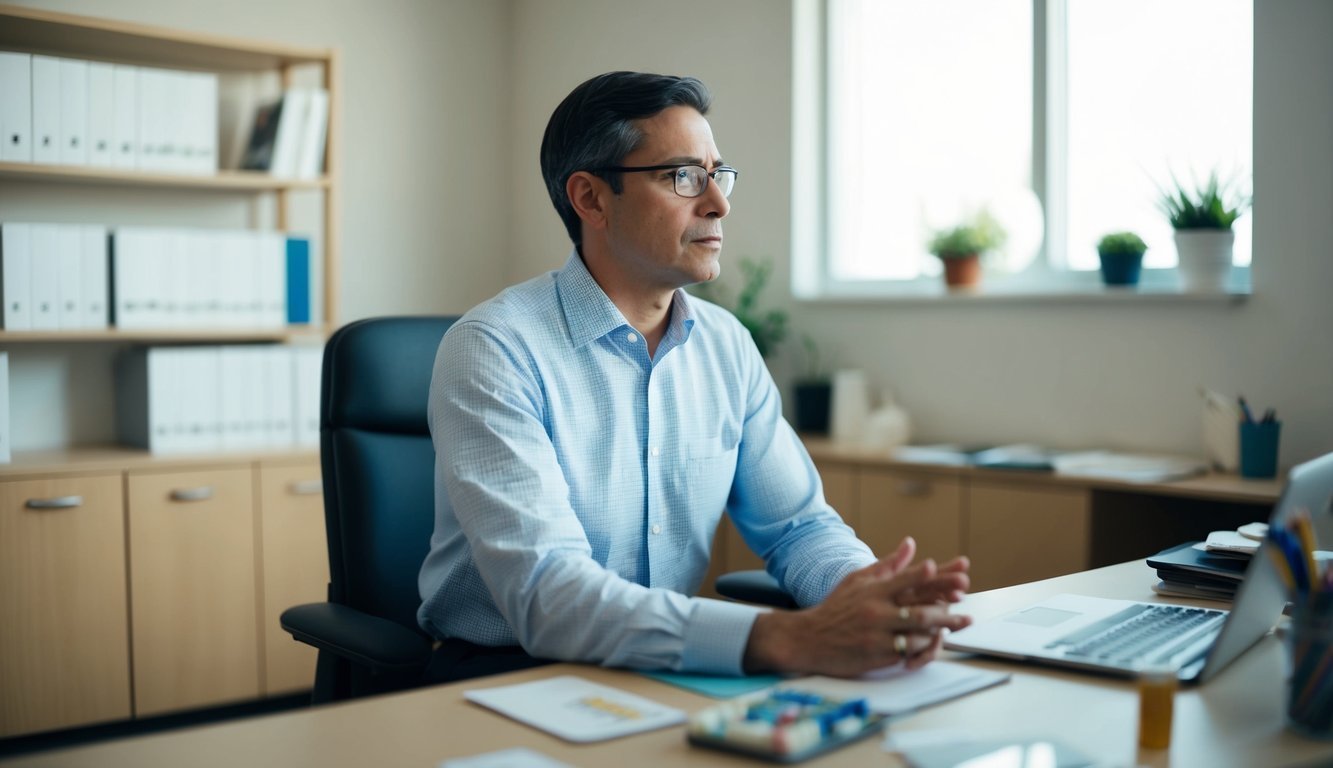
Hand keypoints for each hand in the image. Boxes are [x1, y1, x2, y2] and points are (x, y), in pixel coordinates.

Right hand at [743, 537, 971, 676]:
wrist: (808, 638)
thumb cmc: (836, 608)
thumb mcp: (857, 580)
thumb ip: (887, 564)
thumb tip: (910, 544)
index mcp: (873, 590)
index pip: (906, 579)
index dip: (930, 576)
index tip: (952, 572)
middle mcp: (876, 610)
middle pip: (920, 607)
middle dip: (947, 605)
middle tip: (966, 602)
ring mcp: (877, 634)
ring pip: (917, 631)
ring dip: (942, 627)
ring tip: (962, 623)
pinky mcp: (877, 654)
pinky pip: (908, 650)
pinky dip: (925, 646)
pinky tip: (938, 642)